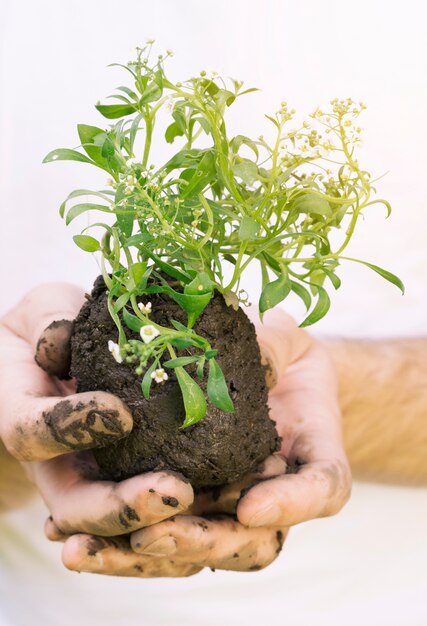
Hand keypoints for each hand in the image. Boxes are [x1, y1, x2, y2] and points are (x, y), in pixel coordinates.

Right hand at [0, 284, 198, 576]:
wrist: (60, 351)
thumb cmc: (49, 326)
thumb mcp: (42, 310)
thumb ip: (47, 323)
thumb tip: (60, 341)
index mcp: (21, 413)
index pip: (31, 433)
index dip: (70, 428)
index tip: (122, 414)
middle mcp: (52, 458)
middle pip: (73, 504)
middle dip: (121, 506)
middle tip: (174, 491)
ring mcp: (86, 473)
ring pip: (110, 523)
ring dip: (155, 522)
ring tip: (202, 504)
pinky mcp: (122, 472)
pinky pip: (144, 506)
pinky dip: (177, 516)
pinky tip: (221, 502)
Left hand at [45, 305, 350, 575]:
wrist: (260, 364)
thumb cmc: (279, 350)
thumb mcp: (283, 337)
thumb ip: (272, 345)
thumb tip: (254, 361)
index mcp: (311, 453)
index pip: (322, 489)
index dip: (293, 505)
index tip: (250, 505)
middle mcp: (273, 490)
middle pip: (253, 542)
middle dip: (204, 543)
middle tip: (154, 534)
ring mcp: (229, 501)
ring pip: (200, 549)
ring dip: (149, 556)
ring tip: (92, 549)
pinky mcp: (189, 499)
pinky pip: (161, 529)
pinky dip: (120, 542)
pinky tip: (72, 537)